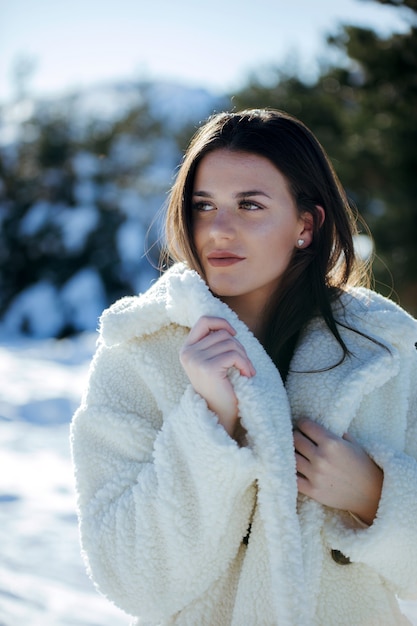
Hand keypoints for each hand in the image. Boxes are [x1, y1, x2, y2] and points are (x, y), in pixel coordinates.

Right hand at [180, 316, 254, 436]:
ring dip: (244, 357)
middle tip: (244, 364)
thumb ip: (215, 343)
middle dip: (238, 346)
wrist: (218, 415)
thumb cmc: (220, 387)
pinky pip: (234, 355)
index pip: (203, 321)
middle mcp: (188, 353)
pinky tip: (247, 375)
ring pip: (230, 343)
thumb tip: (230, 327)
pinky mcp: (208, 368)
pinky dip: (245, 364)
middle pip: (222, 334)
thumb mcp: (213, 361)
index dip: (221, 323)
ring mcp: (196, 360)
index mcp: (187, 349)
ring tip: (246, 371)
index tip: (233, 334)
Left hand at [294, 418, 382, 524]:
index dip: (302, 424)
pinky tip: (295, 469)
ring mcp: (316, 475)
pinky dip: (291, 473)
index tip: (302, 426)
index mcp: (331, 443)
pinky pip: (293, 479)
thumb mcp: (353, 444)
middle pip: (295, 440)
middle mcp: (321, 457)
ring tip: (296, 452)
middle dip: (296, 436)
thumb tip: (321, 425)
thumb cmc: (363, 466)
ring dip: (292, 453)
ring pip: (291, 457)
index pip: (305, 426)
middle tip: (298, 438)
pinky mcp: (313, 491)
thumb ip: (336, 433)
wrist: (372, 494)